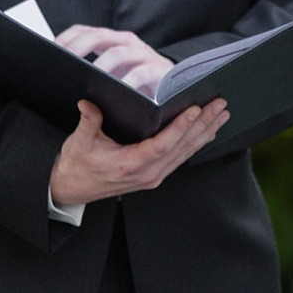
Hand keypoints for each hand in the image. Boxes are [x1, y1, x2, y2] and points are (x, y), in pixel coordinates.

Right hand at [49, 98, 229, 207]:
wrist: (70, 189)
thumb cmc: (75, 165)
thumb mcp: (78, 143)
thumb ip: (88, 122)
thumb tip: (88, 102)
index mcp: (130, 166)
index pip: (162, 144)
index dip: (180, 127)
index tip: (195, 108)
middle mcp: (147, 174)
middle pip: (181, 147)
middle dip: (203, 124)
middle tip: (221, 104)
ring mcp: (153, 176)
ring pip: (185, 153)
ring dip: (206, 132)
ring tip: (223, 113)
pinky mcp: (154, 175)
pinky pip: (180, 157)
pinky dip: (196, 142)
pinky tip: (208, 130)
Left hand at [57, 24, 174, 97]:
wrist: (172, 91)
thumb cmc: (134, 86)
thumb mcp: (109, 76)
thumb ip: (88, 73)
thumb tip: (57, 77)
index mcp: (111, 40)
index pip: (84, 31)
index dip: (66, 38)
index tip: (49, 50)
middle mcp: (126, 42)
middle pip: (97, 36)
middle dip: (78, 48)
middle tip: (62, 63)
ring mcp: (143, 53)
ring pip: (118, 53)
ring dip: (100, 66)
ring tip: (86, 79)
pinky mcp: (158, 69)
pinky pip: (141, 72)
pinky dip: (129, 82)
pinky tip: (117, 92)